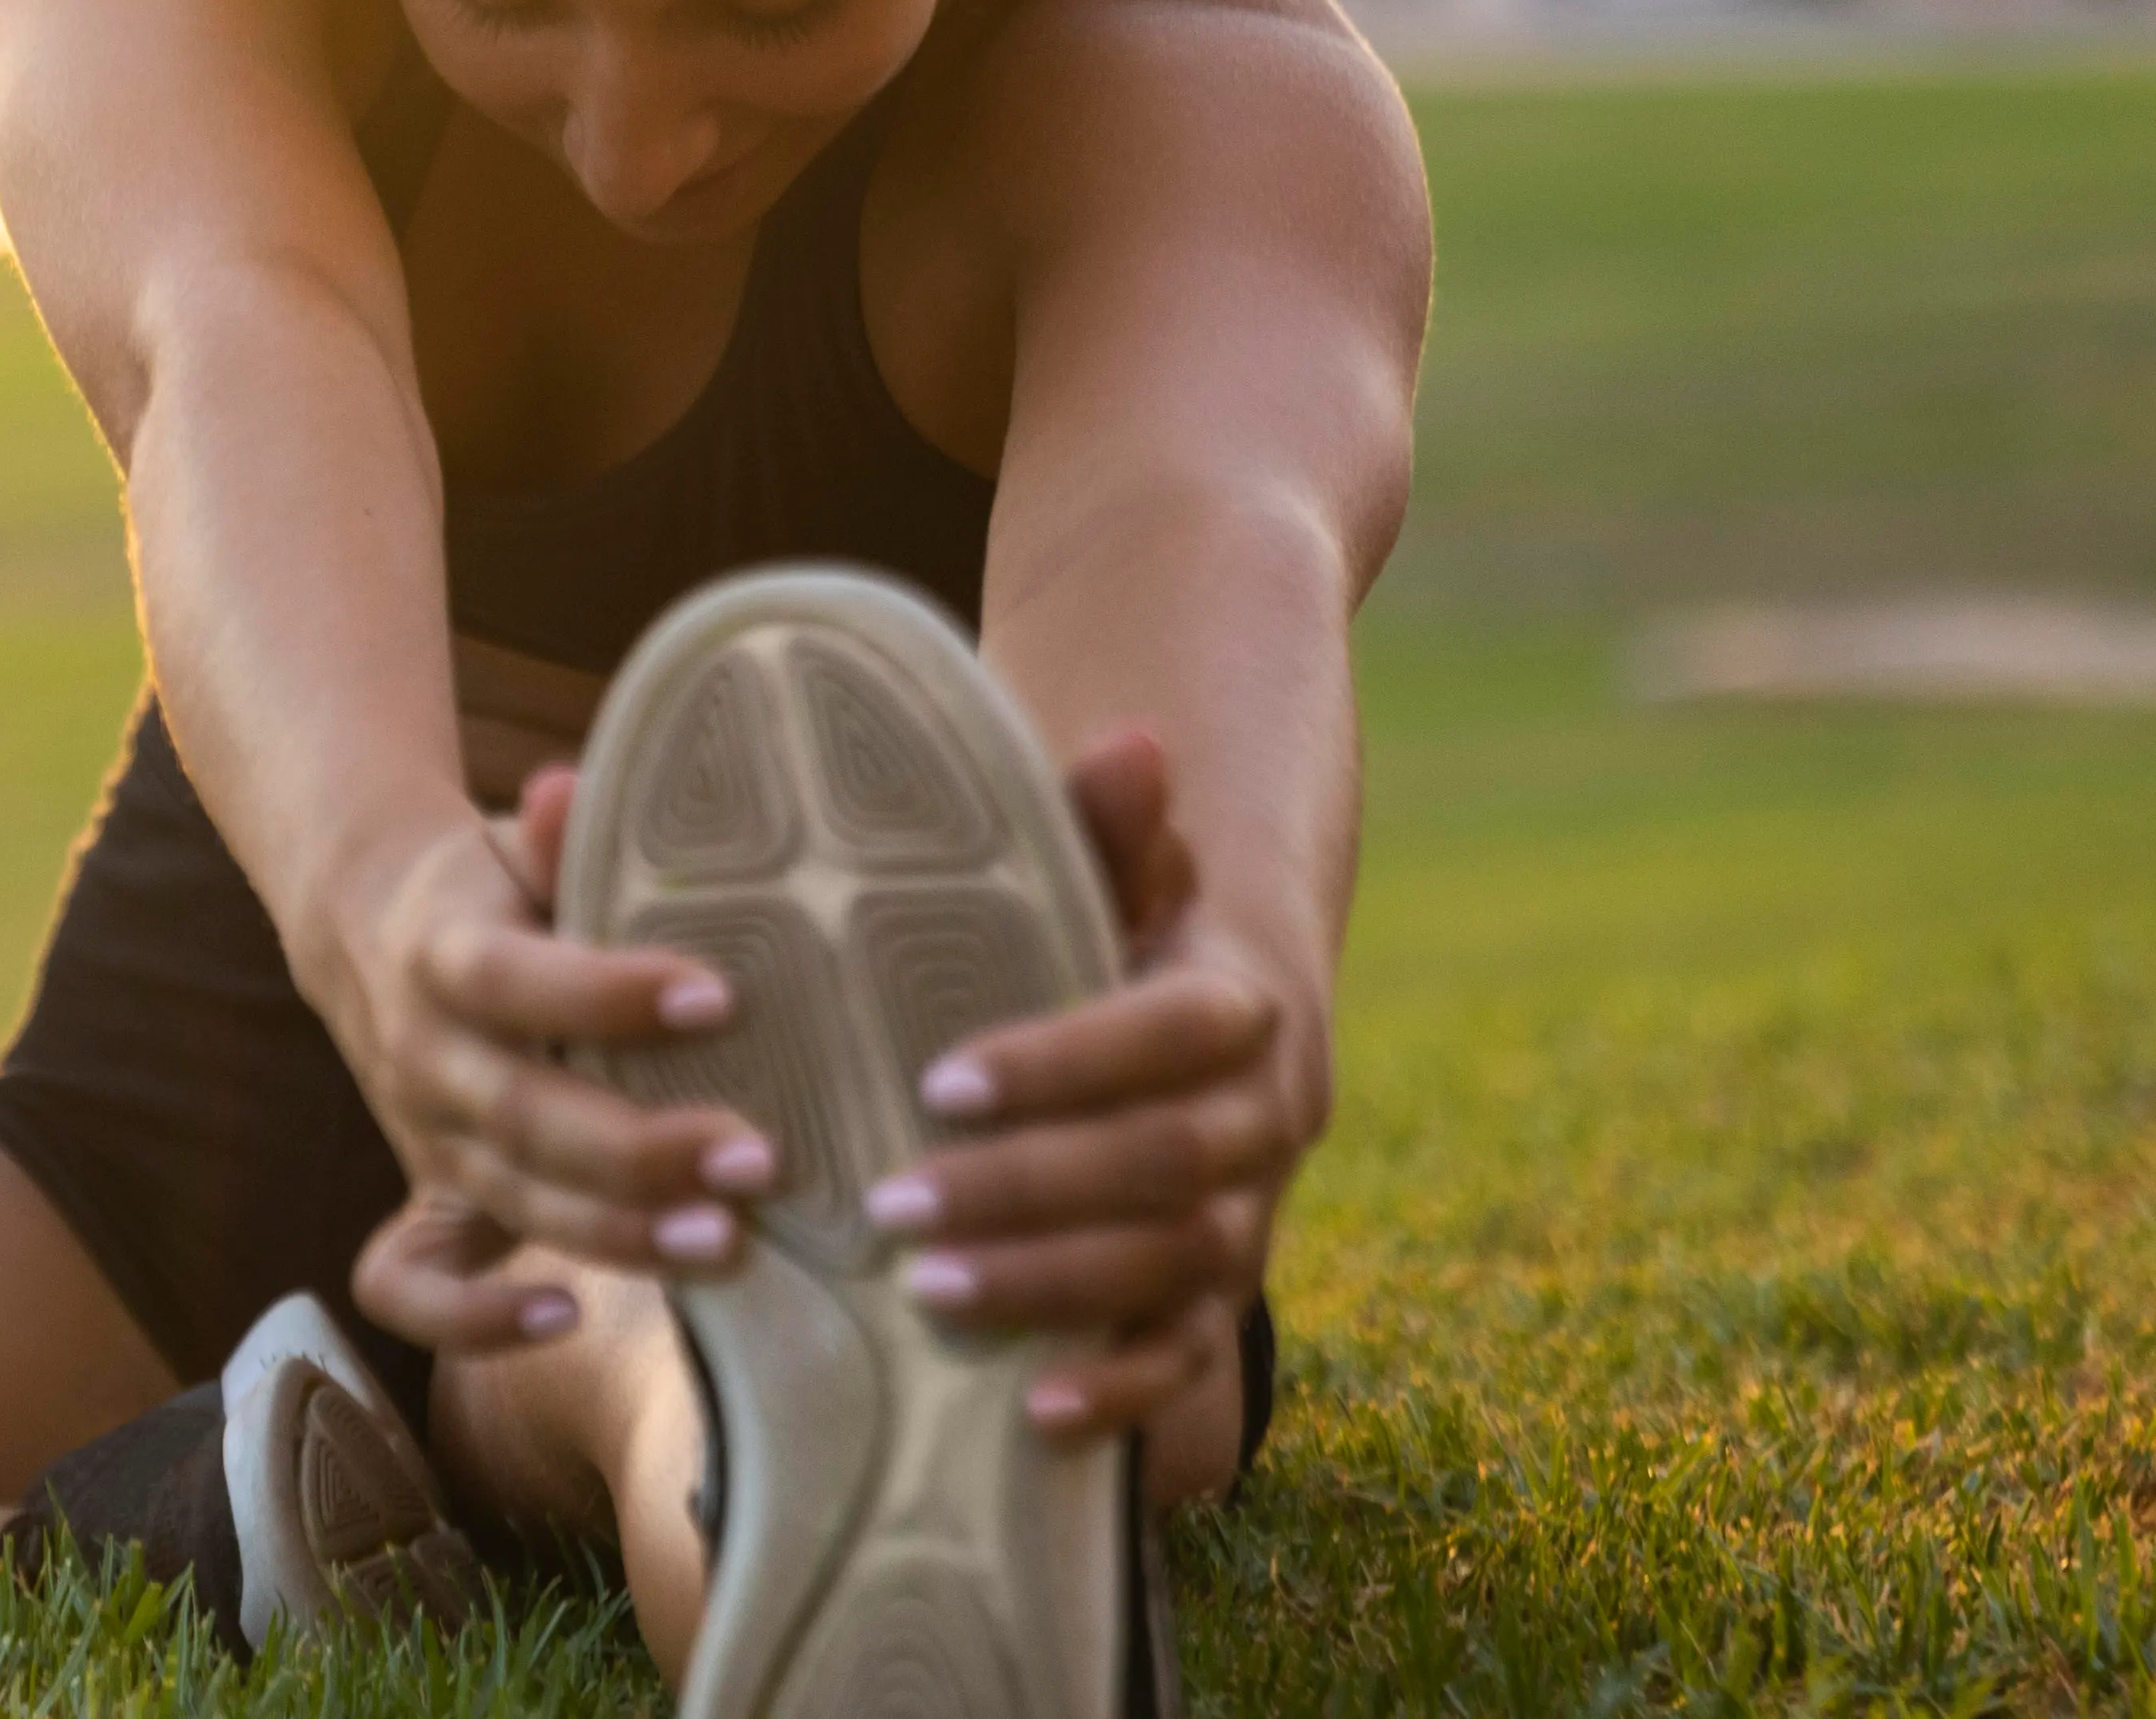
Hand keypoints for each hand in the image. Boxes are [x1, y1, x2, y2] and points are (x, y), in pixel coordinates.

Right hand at [321, 767, 782, 1349]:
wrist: (370, 928)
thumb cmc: (492, 884)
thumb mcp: (517, 843)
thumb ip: (555, 833)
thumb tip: (569, 791)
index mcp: (441, 952)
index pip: (513, 981)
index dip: (607, 994)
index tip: (722, 996)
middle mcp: (424, 1054)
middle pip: (517, 1115)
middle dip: (639, 1150)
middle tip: (759, 1159)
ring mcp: (423, 1136)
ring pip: (505, 1198)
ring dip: (615, 1234)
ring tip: (727, 1241)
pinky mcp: (426, 1194)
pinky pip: (410, 1283)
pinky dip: (471, 1320)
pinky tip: (563, 1318)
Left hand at [860, 727, 1324, 1445]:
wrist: (1188, 1028)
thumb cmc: (1110, 939)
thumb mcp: (1106, 878)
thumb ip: (1108, 829)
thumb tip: (1131, 744)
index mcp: (1240, 1005)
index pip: (1168, 1034)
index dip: (1063, 1062)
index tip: (936, 1079)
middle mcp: (1263, 1118)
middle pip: (1165, 1163)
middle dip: (1028, 1188)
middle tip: (892, 1204)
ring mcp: (1248, 1216)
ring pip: (1175, 1264)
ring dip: (1052, 1282)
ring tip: (924, 1286)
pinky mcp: (1215, 1297)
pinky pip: (1188, 1357)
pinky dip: (1122, 1392)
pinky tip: (1031, 1411)